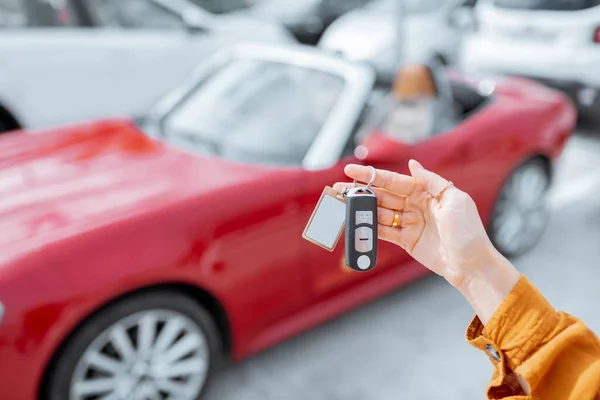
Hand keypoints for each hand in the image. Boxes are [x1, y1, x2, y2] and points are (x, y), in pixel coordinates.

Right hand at [334, 160, 519, 323]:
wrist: (471, 264)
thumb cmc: (468, 231)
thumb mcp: (455, 200)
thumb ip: (431, 181)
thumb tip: (412, 164)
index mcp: (426, 192)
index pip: (393, 180)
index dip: (371, 175)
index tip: (350, 171)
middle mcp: (415, 205)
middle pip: (382, 195)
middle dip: (360, 191)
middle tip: (337, 188)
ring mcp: (409, 222)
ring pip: (379, 212)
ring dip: (361, 209)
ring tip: (341, 205)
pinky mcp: (406, 240)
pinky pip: (384, 231)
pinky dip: (369, 228)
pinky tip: (356, 223)